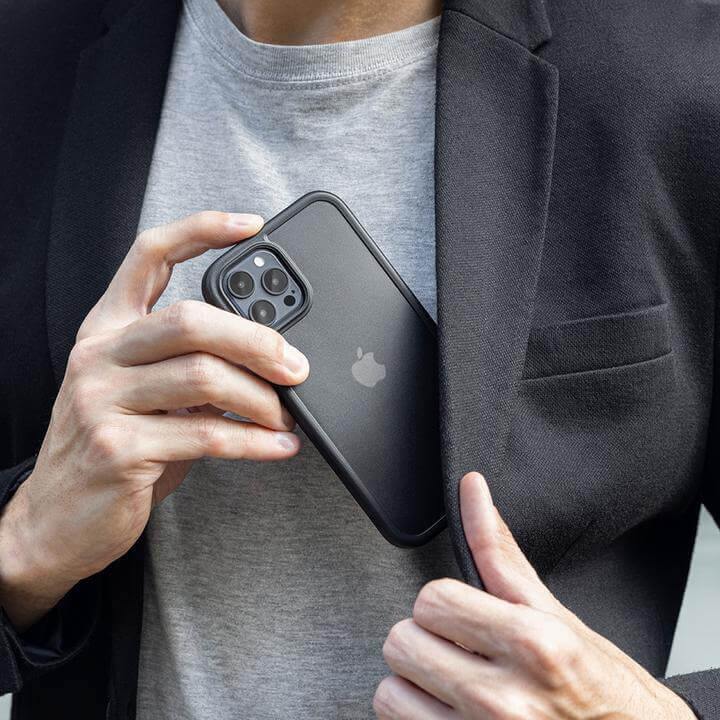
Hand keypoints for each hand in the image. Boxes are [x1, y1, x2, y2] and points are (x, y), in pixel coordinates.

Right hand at [0, 211, 308, 630]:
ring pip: (203, 376)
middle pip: (192, 319)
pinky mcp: (117, 448)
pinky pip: (204, 433)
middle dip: (257, 340)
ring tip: (286, 415)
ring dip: (262, 398)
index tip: (252, 225)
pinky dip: (253, 441)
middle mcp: (101, 355)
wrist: (55, 519)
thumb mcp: (143, 392)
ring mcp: (103, 400)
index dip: (202, 231)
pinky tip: (278, 446)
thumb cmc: (114, 448)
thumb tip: (268, 355)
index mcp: (108, 328)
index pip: (149, 255)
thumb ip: (187, 364)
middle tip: (295, 366)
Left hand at [374, 472, 694, 718]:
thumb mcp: (557, 613)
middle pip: (402, 642)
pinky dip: (418, 717)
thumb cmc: (601, 688)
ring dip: (416, 685)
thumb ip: (499, 552)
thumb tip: (472, 491)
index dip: (443, 603)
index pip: (431, 600)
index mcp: (532, 644)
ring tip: (453, 685)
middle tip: (459, 649)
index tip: (462, 614)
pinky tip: (451, 712)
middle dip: (426, 638)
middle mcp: (504, 700)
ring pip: (391, 692)